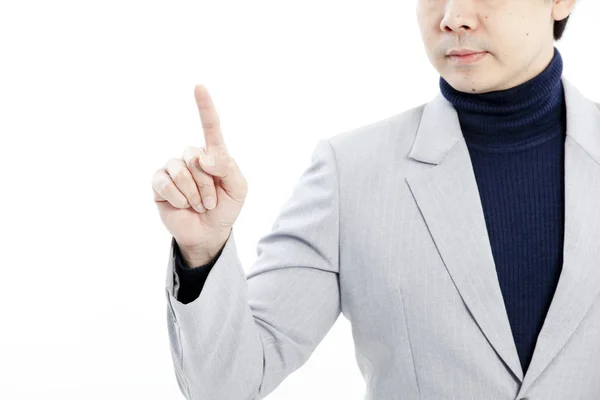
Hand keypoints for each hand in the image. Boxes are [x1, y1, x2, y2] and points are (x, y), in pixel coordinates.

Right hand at [152, 84, 247, 262]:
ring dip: (194, 195)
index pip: (210, 126)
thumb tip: (203, 157)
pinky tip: (182, 205)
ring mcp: (173, 168)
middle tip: (211, 202)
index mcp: (213, 154)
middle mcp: (191, 157)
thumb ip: (228, 168)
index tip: (199, 87)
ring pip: (181, 172)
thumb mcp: (238, 189)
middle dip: (207, 186)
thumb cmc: (225, 207)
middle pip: (196, 159)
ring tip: (198, 205)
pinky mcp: (158, 183)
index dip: (205, 106)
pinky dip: (179, 199)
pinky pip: (166, 184)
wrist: (208, 232)